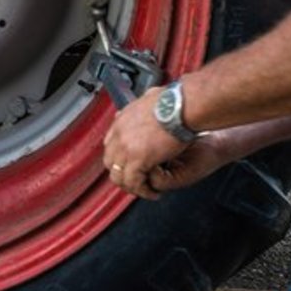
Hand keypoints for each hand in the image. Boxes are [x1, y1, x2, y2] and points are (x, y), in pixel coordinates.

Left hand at [101, 89, 235, 199]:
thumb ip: (145, 103)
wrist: (180, 106)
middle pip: (110, 162)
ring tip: (145, 190)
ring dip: (132, 186)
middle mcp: (119, 134)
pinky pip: (133, 183)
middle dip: (123, 173)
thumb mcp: (152, 97)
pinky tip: (153, 193)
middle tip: (137, 180)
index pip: (110, 144)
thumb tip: (149, 98)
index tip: (130, 163)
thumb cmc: (173, 101)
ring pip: (119, 176)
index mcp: (121, 120)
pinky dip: (143, 191)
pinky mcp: (137, 160)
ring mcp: (125, 148)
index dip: (120, 156)